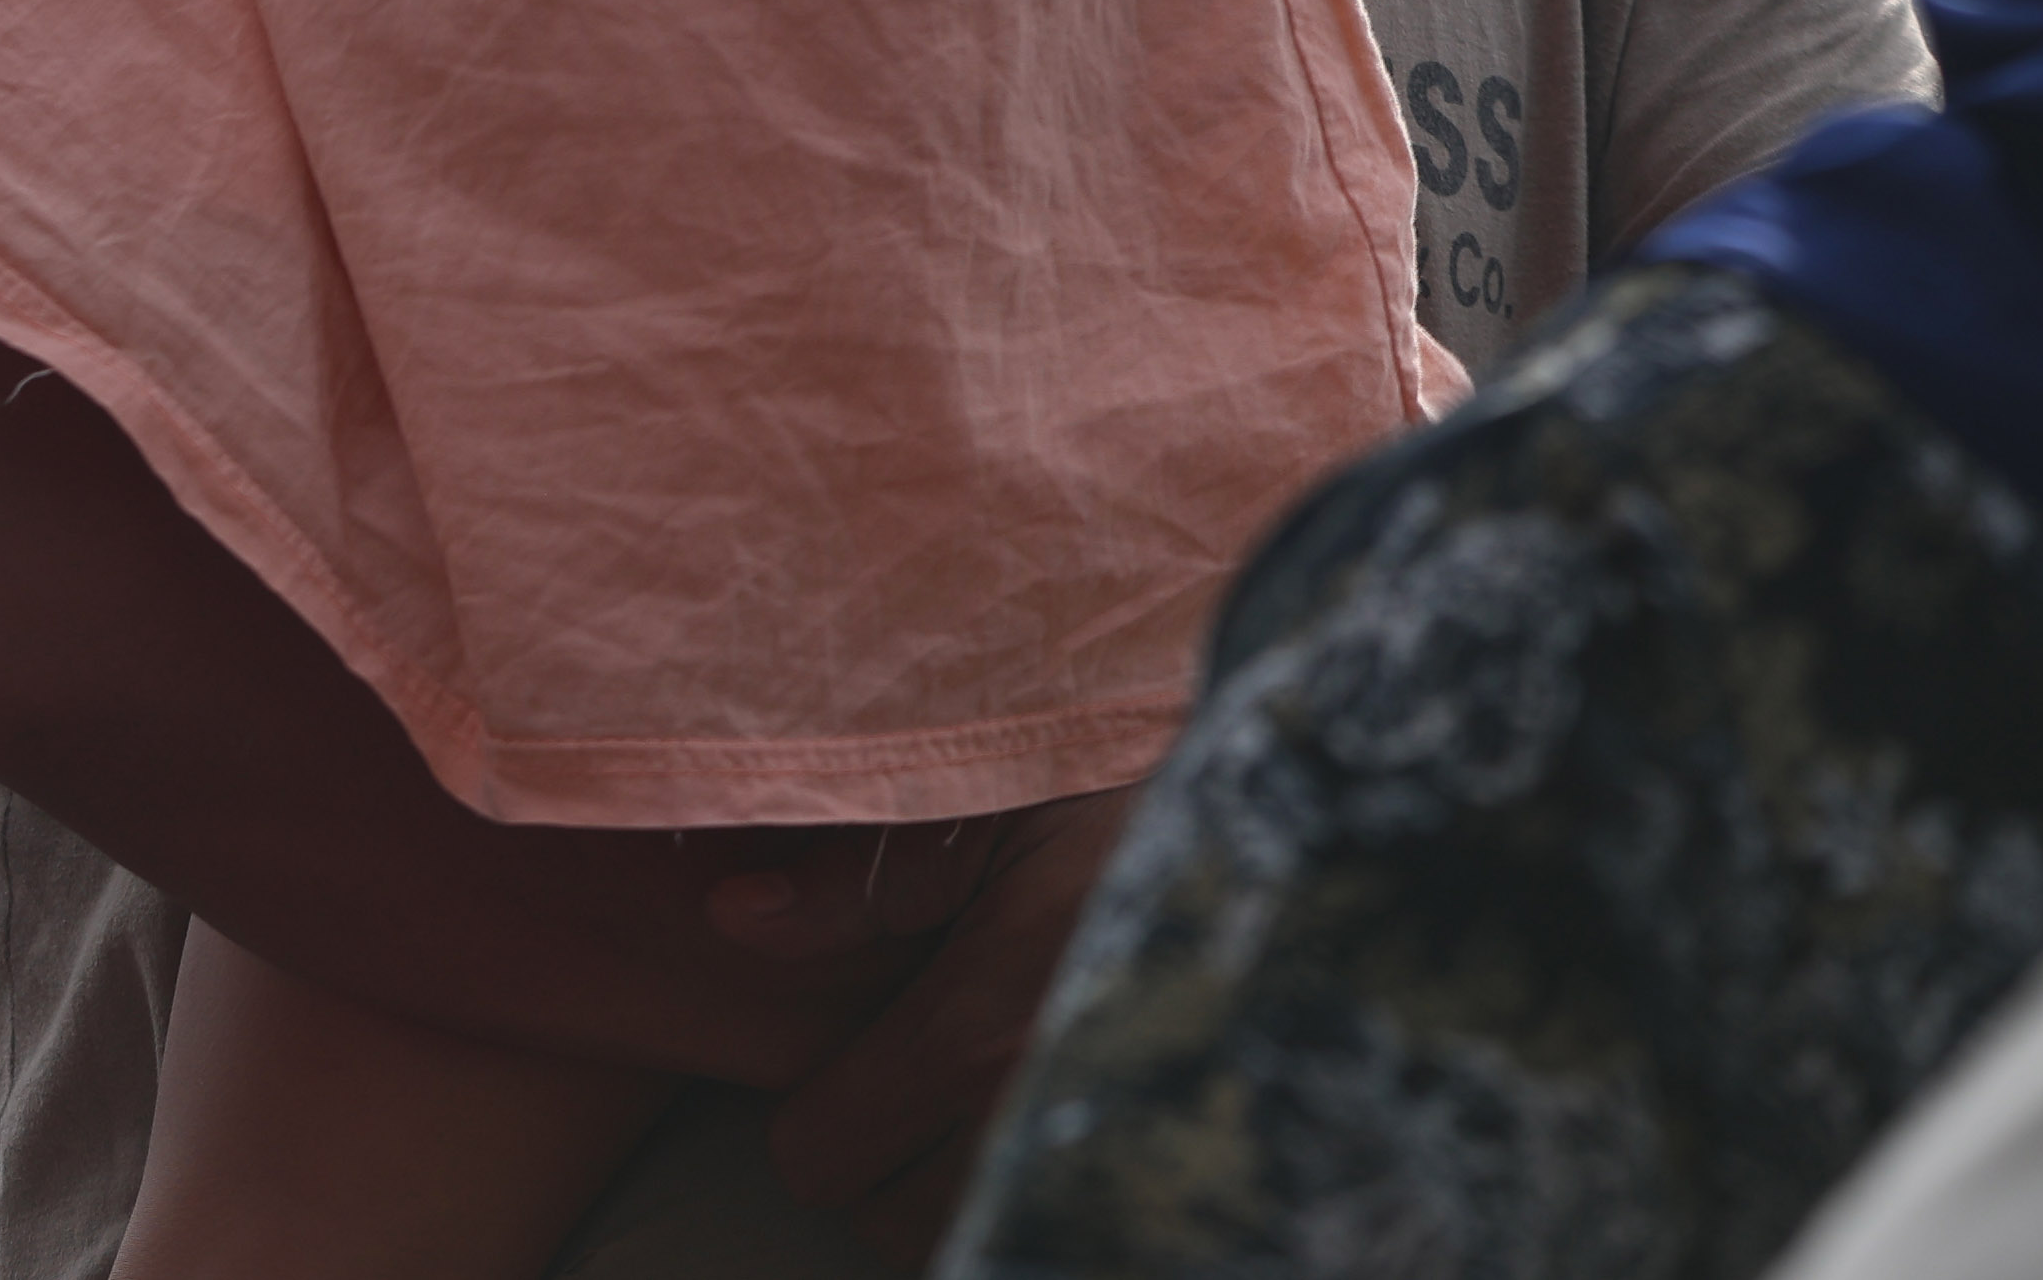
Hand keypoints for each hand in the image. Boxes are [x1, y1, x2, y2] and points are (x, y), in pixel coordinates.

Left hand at [720, 787, 1142, 1263]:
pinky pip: (1065, 1244)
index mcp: (977, 1034)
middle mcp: (1037, 1123)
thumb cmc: (1144, 805)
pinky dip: (1048, 1208)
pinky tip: (1068, 1144)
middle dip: (893, 1153)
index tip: (873, 1050)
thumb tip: (729, 917)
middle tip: (946, 1073)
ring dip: (969, 1187)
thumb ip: (858, 876)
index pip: (816, 1153)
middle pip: (883, 1219)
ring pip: (965, 1239)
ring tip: (1007, 1107)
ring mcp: (1116, 1169)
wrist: (1313, 831)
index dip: (825, 1104)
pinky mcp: (1187, 1195)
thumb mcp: (996, 806)